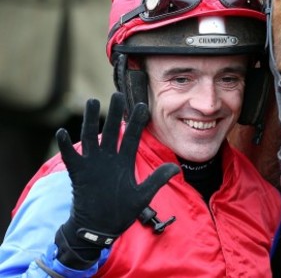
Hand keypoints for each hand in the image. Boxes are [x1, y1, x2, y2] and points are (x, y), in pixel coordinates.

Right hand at [55, 92, 178, 267]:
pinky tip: (62, 132)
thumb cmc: (121, 212)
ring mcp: (92, 164)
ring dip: (90, 120)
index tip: (142, 105)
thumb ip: (156, 180)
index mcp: (124, 161)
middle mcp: (108, 159)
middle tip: (117, 94)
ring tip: (92, 101)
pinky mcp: (78, 174)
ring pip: (90, 137)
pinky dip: (64, 145)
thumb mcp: (142, 195)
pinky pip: (70, 157)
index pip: (132, 137)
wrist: (99, 229)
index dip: (137, 122)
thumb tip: (176, 168)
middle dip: (115, 113)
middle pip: (111, 131)